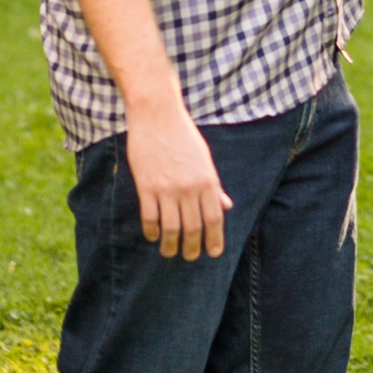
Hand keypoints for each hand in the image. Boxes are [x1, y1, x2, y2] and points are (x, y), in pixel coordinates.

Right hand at [126, 99, 232, 258]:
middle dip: (192, 248)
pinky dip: (151, 231)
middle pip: (194, 228)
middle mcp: (190, 187)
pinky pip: (150, 217)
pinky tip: (152, 235)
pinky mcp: (147, 185)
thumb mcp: (204, 159)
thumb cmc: (183, 135)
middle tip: (190, 258)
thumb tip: (226, 206)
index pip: (214, 219)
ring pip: (171, 228)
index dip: (215, 239)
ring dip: (170, 245)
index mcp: (207, 180)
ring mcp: (167, 188)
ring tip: (169, 252)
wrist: (158, 114)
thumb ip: (214, 185)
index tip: (214, 253)